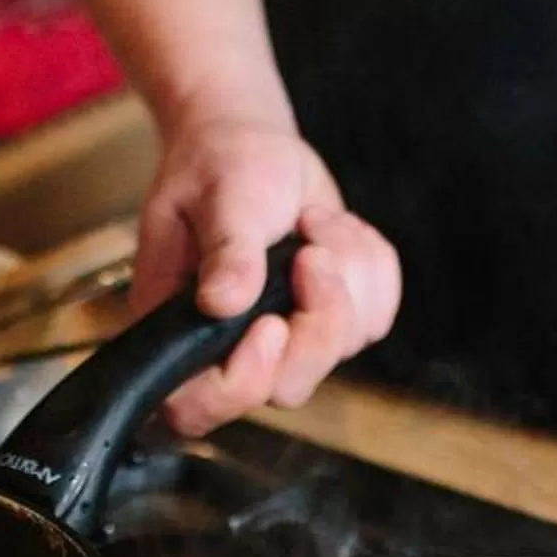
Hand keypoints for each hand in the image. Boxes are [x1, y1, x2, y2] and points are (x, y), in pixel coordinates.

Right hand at [135, 109, 400, 433]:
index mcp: (178, 329)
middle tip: (311, 252)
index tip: (271, 323)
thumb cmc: (217, 166)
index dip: (244, 381)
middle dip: (319, 317)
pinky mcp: (331, 323)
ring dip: (347, 272)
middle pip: (289, 386)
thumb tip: (225, 300)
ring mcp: (287, 342)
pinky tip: (333, 230)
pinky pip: (377, 316)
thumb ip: (225, 248)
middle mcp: (229, 348)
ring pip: (344, 346)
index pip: (197, 407)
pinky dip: (370, 263)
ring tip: (313, 222)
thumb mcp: (217, 195)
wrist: (251, 149)